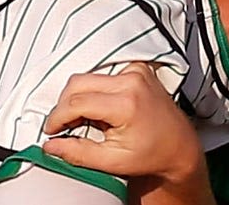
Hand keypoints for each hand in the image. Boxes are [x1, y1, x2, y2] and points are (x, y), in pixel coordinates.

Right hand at [44, 66, 206, 190]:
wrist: (179, 146)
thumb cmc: (151, 155)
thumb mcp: (112, 161)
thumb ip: (78, 153)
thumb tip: (49, 145)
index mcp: (126, 103)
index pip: (77, 102)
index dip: (57, 117)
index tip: (52, 131)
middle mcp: (132, 80)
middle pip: (78, 83)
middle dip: (64, 106)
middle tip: (65, 127)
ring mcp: (136, 71)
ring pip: (88, 77)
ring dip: (79, 98)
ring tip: (87, 121)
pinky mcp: (137, 68)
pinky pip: (103, 74)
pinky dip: (95, 91)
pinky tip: (101, 110)